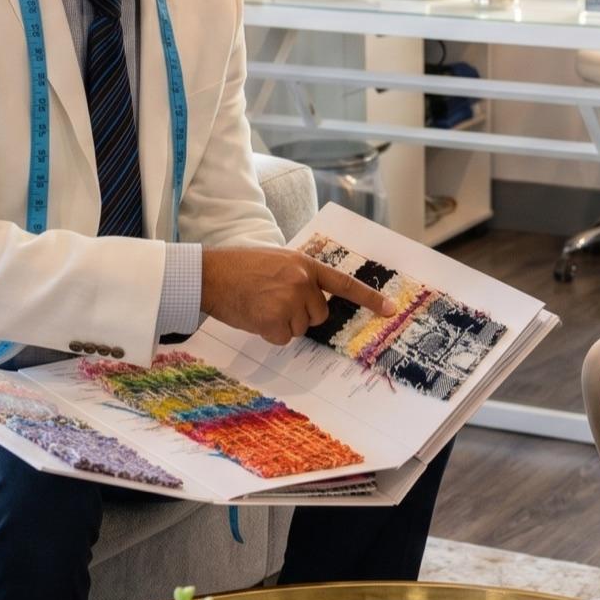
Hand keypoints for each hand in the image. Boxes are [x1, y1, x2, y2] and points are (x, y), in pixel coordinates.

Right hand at [200, 247, 397, 346]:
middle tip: (272, 302)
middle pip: (318, 315)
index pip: (343, 283)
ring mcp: (290, 301)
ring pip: (299, 328)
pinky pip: (281, 338)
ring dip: (280, 324)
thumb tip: (311, 300)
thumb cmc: (237, 268)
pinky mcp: (275, 320)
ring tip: (258, 305)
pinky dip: (267, 333)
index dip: (368, 298)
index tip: (390, 309)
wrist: (209, 275)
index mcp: (304, 265)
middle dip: (299, 315)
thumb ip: (298, 277)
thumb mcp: (276, 261)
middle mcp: (302, 282)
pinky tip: (253, 316)